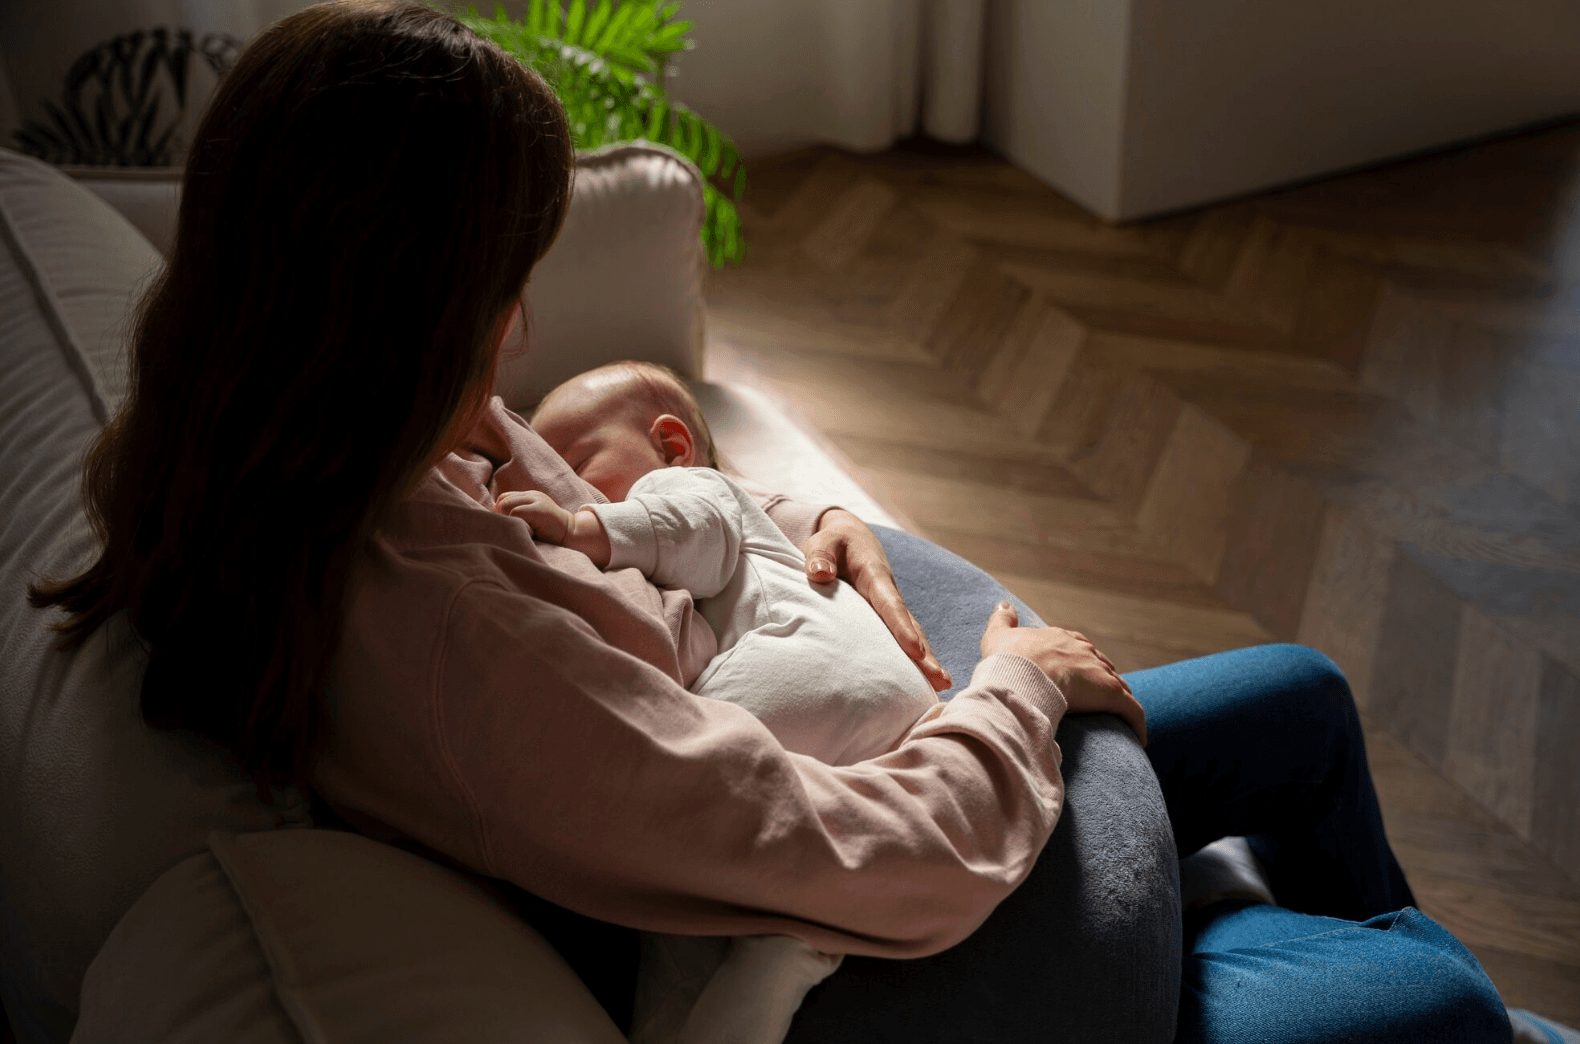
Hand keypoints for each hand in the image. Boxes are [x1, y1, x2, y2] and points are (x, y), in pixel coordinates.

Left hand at [494, 490, 571, 542]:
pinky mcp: (538, 509)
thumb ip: (520, 513)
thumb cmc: (550, 531)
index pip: (505, 497)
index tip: (501, 523)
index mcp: (531, 496)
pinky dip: (512, 521)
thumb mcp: (533, 517)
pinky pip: (515, 512)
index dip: (499, 509)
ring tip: (509, 529)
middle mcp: (532, 495)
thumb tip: (496, 513)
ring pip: (506, 504)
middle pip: (503, 499)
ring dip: (503, 517)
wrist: (572, 532)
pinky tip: (518, 530)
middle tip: (502, 527)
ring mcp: (536, 500)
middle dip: (498, 513)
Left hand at [805, 509, 952, 691]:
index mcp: (875, 577)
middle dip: (925, 654)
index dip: (902, 628)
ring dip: (926, 660)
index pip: (890, 605)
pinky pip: (901, 639)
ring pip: (912, 635)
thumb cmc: (834, 543)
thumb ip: (820, 556)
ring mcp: (889, 609)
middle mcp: (889, 595)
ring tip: (942, 686)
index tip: (915, 651)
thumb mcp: (823, 542)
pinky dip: (913, 659)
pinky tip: (921, 682)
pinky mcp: (885, 619)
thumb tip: (820, 574)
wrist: (849, 539)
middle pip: (910, 626)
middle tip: (940, 679)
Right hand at [979, 603, 1145, 744]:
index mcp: (1061, 639)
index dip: (1079, 661)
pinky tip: (1139, 738)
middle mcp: (1085, 650)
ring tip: (1118, 719)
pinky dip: (1137, 723)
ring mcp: (1100, 671)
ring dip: (1120, 700)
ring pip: (1119, 685)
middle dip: (1102, 680)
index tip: (1077, 674)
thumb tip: (1004, 604)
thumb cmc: (1009, 658)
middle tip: (1098, 698)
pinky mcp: (1112, 694)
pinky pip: (1132, 711)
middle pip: (1101, 665)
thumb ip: (1002, 620)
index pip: (1078, 648)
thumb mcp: (999, 635)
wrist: (1022, 674)